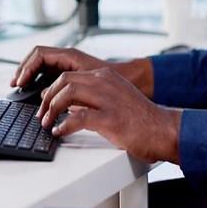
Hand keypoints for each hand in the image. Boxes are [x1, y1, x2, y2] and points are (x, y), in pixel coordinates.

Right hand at [10, 45, 108, 87]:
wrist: (132, 79)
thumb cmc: (116, 79)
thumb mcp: (89, 82)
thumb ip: (67, 86)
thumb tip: (44, 94)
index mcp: (70, 56)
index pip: (40, 54)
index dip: (27, 67)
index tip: (20, 82)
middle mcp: (67, 58)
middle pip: (37, 58)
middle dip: (23, 70)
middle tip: (14, 84)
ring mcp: (68, 65)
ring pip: (41, 65)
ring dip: (29, 75)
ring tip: (20, 88)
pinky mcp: (71, 74)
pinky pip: (49, 73)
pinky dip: (39, 80)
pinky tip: (35, 92)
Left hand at [36, 67, 181, 163]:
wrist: (164, 130)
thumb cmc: (140, 119)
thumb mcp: (114, 100)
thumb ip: (92, 99)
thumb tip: (69, 106)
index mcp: (105, 77)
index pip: (69, 76)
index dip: (52, 90)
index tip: (44, 103)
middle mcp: (105, 83)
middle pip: (64, 81)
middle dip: (47, 99)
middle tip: (42, 115)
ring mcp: (108, 99)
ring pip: (68, 94)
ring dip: (52, 110)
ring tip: (48, 123)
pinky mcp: (110, 118)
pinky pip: (78, 118)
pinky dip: (64, 125)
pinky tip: (60, 131)